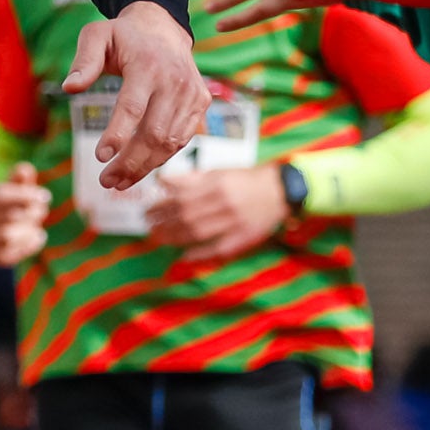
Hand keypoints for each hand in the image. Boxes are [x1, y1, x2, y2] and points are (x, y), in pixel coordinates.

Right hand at [0, 164, 55, 268]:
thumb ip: (22, 178)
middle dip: (32, 213)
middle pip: (8, 215)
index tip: (45, 196)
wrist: (1, 229)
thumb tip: (24, 170)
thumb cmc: (14, 203)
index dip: (24, 195)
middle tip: (42, 211)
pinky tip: (35, 237)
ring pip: (8, 235)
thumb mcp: (18, 187)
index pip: (0, 195)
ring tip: (35, 226)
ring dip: (29, 230)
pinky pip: (10, 254)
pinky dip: (28, 246)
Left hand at [64, 0, 208, 191]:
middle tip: (105, 181)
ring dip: (144, 167)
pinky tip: (139, 168)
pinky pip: (181, 139)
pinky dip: (160, 158)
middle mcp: (175, 81)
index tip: (99, 158)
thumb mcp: (97, 36)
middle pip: (154, 133)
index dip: (117, 135)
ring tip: (118, 182)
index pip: (133, 107)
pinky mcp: (200, 103)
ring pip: (169, 142)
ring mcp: (192, 94)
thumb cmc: (124, 36)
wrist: (164, 28)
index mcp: (148, 65)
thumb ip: (84, 61)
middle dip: (130, 162)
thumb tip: (69, 87)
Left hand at [143, 163, 288, 260]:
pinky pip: (217, 249)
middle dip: (163, 222)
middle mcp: (224, 202)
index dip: (161, 205)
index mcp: (217, 184)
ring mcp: (234, 222)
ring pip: (197, 232)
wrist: (281, 190)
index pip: (181, 196)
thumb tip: (163, 181)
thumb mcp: (220, 172)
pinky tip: (183, 256)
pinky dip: (199, 254)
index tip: (148, 210)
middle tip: (148, 226)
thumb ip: (192, 178)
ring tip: (158, 238)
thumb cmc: (247, 179)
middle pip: (186, 216)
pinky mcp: (242, 238)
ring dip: (174, 237)